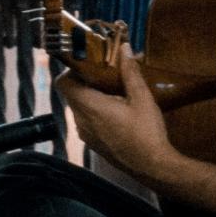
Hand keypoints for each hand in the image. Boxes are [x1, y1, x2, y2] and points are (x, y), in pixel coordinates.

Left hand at [58, 49, 177, 183]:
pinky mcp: (93, 143)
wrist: (152, 167)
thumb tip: (124, 48)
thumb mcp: (142, 98)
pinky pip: (87, 121)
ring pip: (80, 108)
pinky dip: (95, 112)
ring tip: (114, 91)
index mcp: (89, 106)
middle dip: (86, 82)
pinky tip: (117, 111)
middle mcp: (80, 121)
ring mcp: (85, 135)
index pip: (63, 83)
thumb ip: (130, 73)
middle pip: (72, 94)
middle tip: (106, 74)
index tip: (89, 64)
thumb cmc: (147, 132)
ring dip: (92, 98)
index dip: (71, 70)